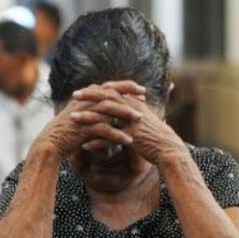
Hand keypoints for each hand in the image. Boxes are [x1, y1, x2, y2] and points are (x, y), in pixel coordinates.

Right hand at [37, 81, 146, 157]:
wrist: (52, 142)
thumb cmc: (70, 129)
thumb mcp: (84, 115)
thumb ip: (98, 108)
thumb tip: (115, 108)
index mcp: (87, 96)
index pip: (110, 87)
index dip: (127, 87)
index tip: (142, 91)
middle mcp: (86, 101)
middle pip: (111, 94)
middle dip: (129, 96)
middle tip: (144, 100)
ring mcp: (84, 114)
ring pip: (109, 110)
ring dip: (126, 114)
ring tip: (140, 119)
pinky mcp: (84, 128)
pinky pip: (104, 130)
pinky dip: (117, 135)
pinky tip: (129, 141)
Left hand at [71, 88, 185, 166]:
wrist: (166, 148)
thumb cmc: (151, 133)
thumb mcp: (139, 117)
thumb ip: (128, 108)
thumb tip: (118, 100)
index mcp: (132, 102)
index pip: (111, 92)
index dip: (95, 90)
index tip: (80, 90)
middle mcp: (131, 109)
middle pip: (106, 99)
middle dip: (88, 97)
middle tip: (73, 97)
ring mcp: (131, 122)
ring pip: (105, 117)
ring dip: (87, 117)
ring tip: (72, 118)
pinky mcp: (131, 136)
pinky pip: (110, 138)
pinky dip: (96, 142)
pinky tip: (84, 146)